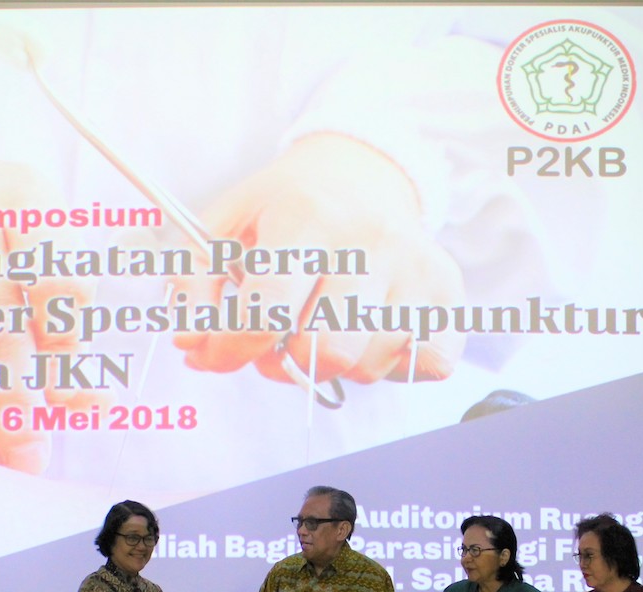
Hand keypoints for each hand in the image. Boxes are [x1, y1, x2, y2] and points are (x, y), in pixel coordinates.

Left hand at [170, 133, 464, 385]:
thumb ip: (195, 283)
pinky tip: (372, 337)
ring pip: (370, 365)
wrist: (361, 173)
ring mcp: (415, 265)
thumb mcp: (226, 224)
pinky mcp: (448, 290)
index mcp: (308, 215)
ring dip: (338, 365)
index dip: (234, 348)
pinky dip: (395, 367)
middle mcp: (370, 238)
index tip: (220, 354)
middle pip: (324, 350)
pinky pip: (427, 363)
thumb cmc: (287, 209)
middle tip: (279, 344)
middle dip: (289, 363)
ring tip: (325, 332)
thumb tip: (194, 344)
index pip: (268, 310)